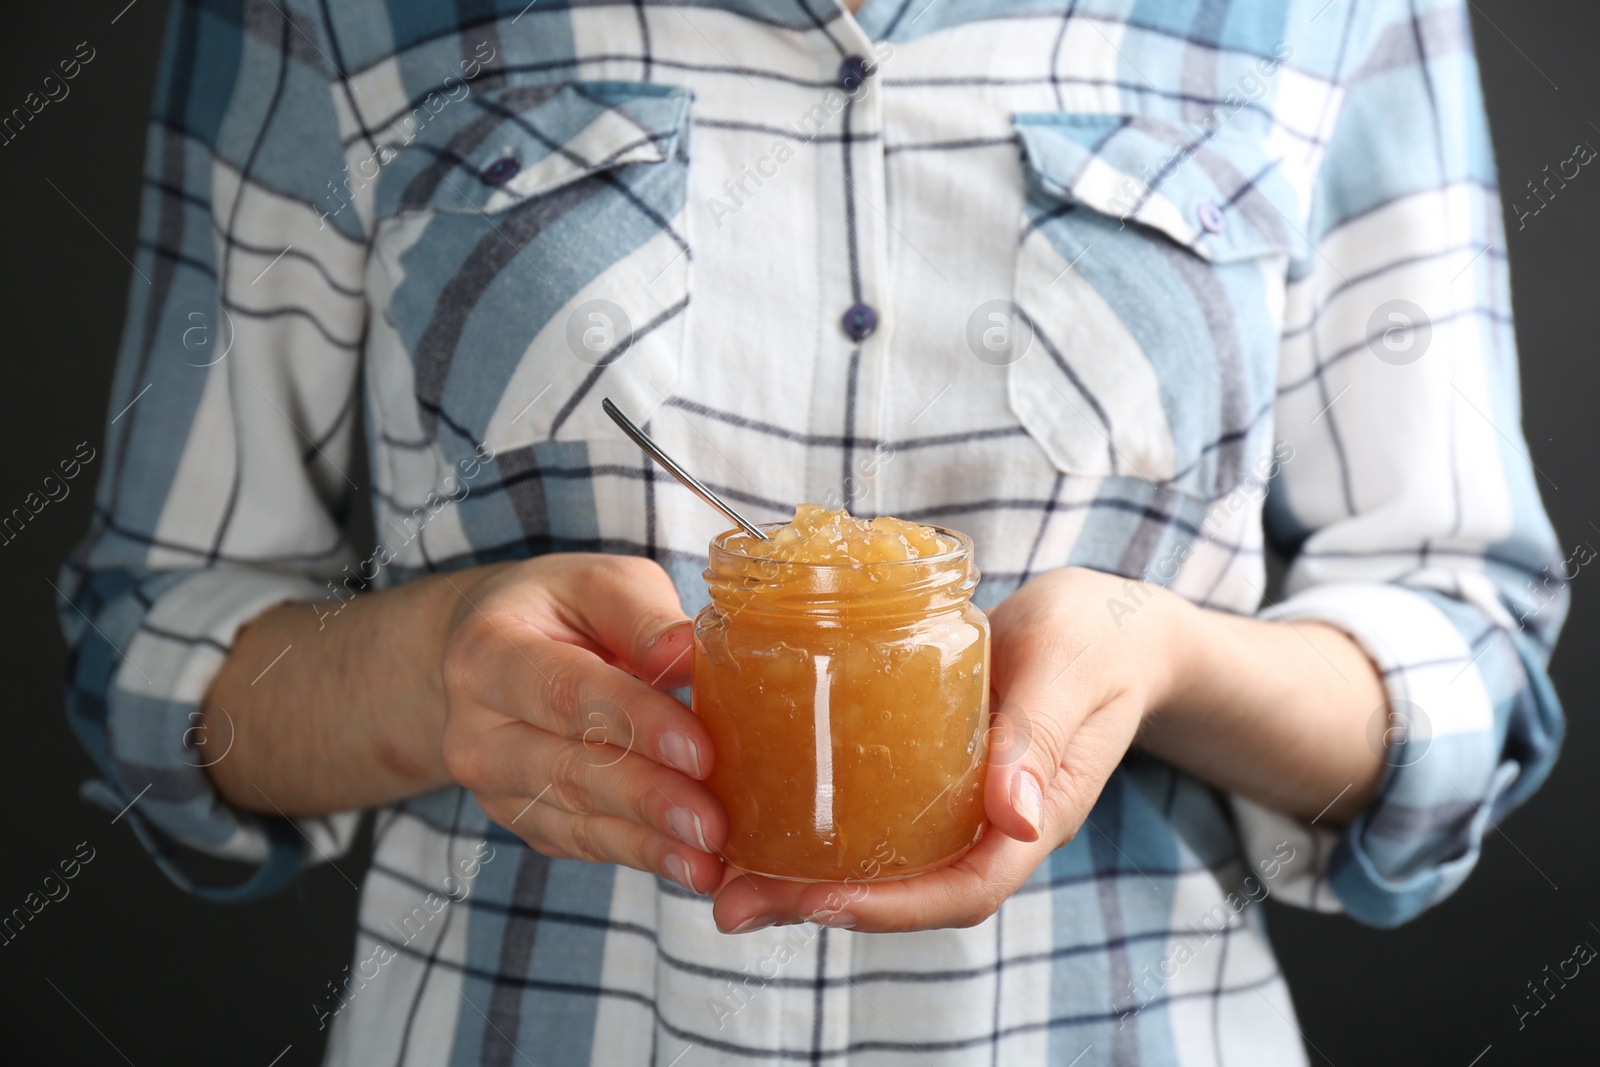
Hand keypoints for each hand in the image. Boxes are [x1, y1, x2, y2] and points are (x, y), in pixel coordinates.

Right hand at [440, 555, 725, 894]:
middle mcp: (477, 731)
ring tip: (712, 861)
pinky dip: (644, 857)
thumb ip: (641, 616)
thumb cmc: (561, 612)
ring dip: (650, 844)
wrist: (495, 656)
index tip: (700, 750)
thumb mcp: (596, 584)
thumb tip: (690, 651)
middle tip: (714, 823)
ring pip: (578, 820)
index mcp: (487, 653)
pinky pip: (586, 845)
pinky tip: (696, 867)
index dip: (637, 723)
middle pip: (569, 770)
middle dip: (649, 799)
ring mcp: (496, 787)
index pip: (569, 692)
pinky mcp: (526, 822)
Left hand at [708, 567, 1188, 932]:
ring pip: (884, 862)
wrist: (1110, 621)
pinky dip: (819, 825)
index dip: (891, 908)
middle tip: (730, 902)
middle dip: (819, 906)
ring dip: (804, 874)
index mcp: (1035, 813)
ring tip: (723, 871)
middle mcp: (992, 824)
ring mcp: (962, 803)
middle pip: (908, 892)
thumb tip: (1012, 816)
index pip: (964, 889)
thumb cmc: (1097, 637)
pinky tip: (758, 809)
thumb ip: (1039, 734)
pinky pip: (876, 816)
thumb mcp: (1068, 669)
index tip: (817, 901)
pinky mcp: (934, 771)